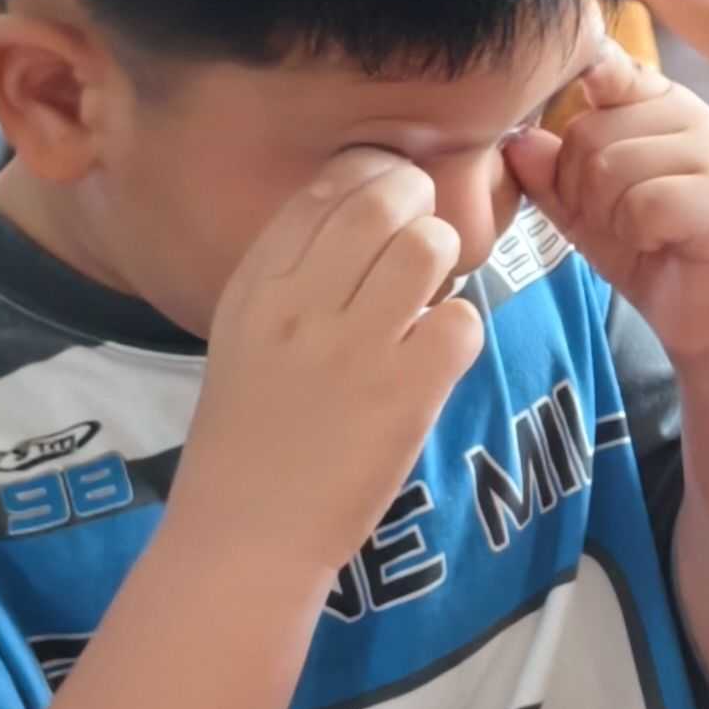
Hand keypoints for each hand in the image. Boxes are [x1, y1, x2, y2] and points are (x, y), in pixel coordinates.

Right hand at [177, 150, 484, 573]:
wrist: (247, 531)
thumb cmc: (249, 434)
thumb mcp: (245, 334)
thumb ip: (294, 274)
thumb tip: (364, 212)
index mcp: (258, 284)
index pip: (328, 186)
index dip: (373, 177)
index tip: (389, 200)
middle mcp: (302, 305)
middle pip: (384, 200)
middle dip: (419, 205)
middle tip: (423, 237)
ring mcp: (356, 348)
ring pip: (429, 246)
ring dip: (446, 260)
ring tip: (430, 296)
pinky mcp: (406, 394)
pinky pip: (462, 321)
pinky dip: (461, 330)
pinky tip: (436, 354)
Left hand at [503, 41, 708, 364]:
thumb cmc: (650, 248)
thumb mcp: (584, 207)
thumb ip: (550, 173)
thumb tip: (518, 141)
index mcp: (659, 101)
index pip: (600, 71)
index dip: (575, 115)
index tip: (582, 149)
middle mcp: (690, 113)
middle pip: (588, 132)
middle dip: (581, 191)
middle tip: (614, 221)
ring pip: (611, 167)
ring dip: (608, 217)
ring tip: (638, 233)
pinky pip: (643, 204)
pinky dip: (636, 234)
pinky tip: (659, 244)